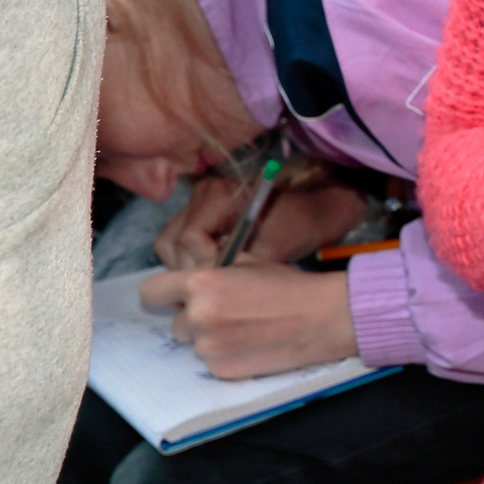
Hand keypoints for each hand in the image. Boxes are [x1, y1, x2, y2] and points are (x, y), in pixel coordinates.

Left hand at [140, 264, 357, 378]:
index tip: (175, 298)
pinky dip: (227, 356)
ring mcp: (208, 346)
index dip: (164, 294)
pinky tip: (253, 344)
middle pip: (175, 323)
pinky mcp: (221, 370)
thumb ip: (212, 270)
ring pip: (194, 344)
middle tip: (229, 314)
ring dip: (211, 339)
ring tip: (246, 329)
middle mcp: (198, 316)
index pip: (151, 292)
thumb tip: (190, 279)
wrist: (322, 318)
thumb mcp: (247, 262)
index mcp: (201, 283)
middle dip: (195, 320)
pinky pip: (212, 363)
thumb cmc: (290, 286)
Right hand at [155, 177, 365, 268]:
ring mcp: (196, 202)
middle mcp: (201, 193)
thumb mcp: (271, 251)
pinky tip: (213, 273)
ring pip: (169, 244)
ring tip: (213, 282)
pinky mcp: (198, 214)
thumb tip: (205, 290)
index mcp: (219, 194)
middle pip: (171, 242)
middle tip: (214, 287)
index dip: (203, 264)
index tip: (225, 277)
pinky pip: (178, 243)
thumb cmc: (299, 228)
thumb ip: (237, 268)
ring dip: (185, 268)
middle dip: (189, 270)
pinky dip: (190, 261)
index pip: (189, 237)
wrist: (315, 212)